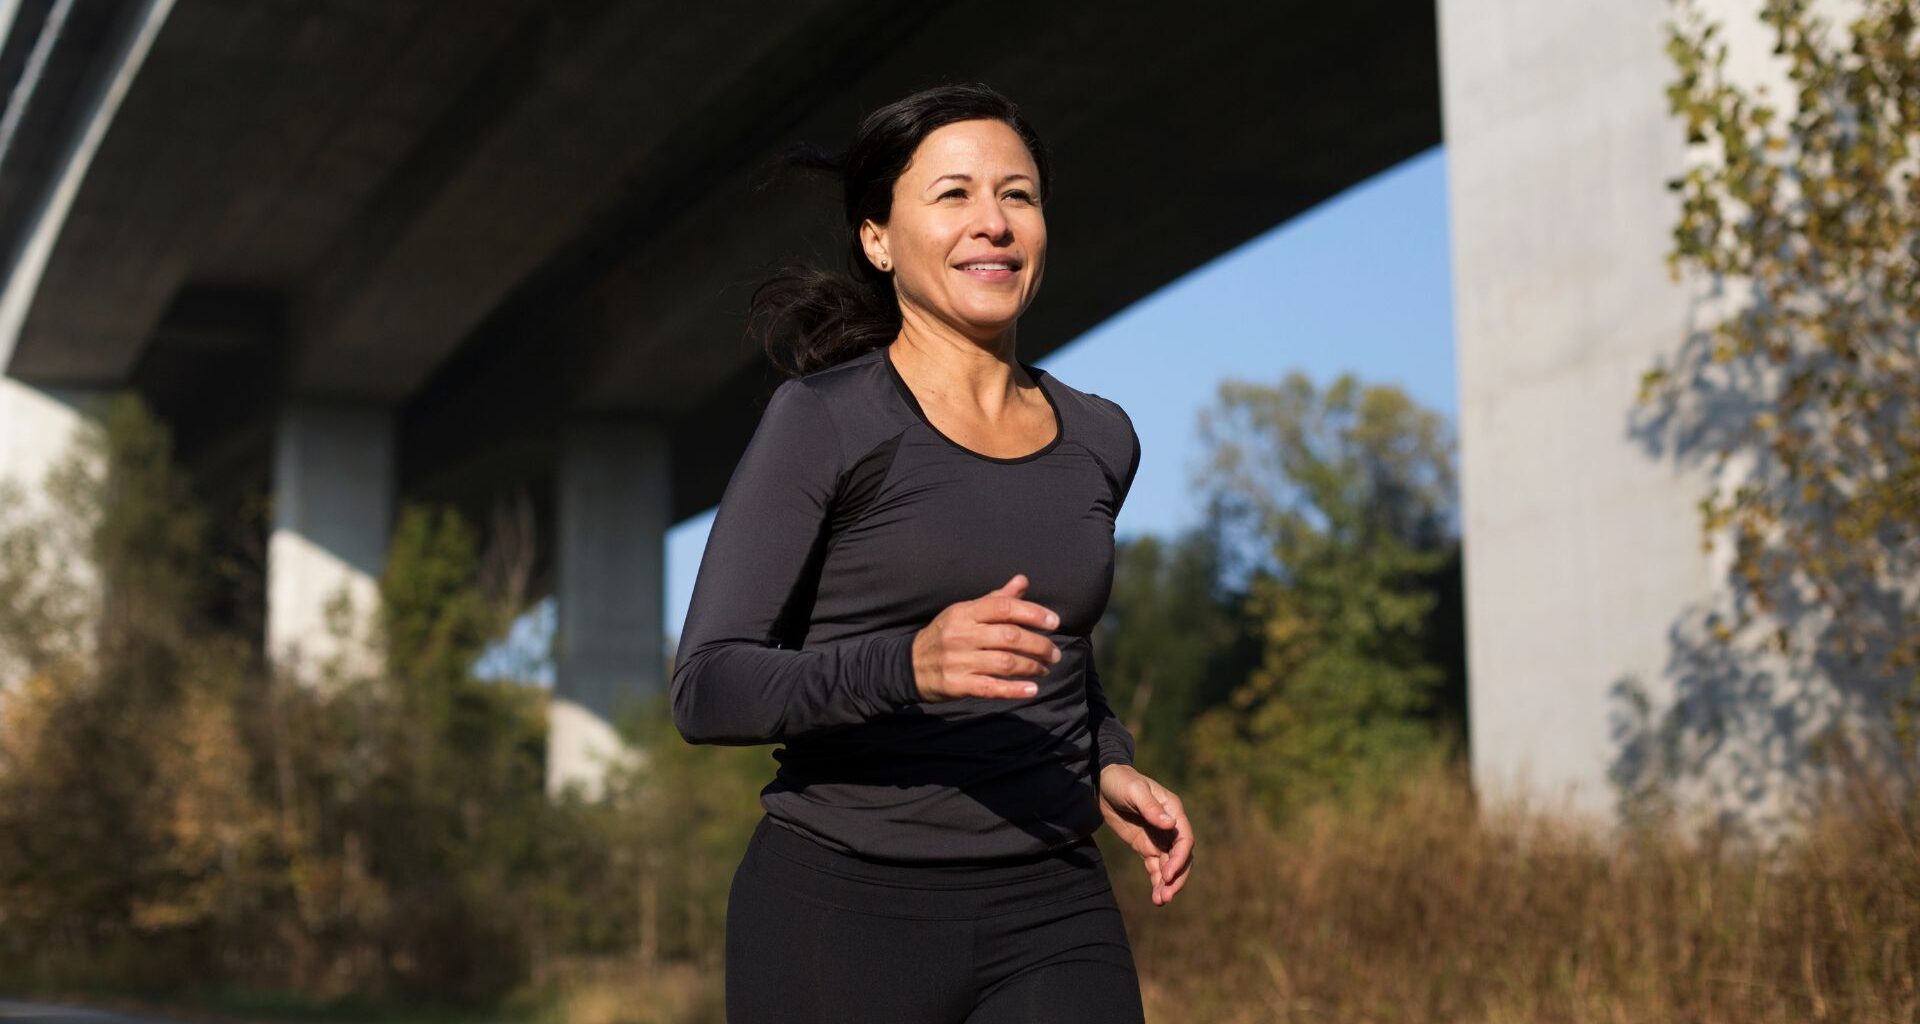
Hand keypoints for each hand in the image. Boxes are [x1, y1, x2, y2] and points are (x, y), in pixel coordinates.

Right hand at [910, 573, 1062, 702]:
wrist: (908, 665)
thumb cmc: (945, 635)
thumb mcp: (964, 612)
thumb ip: (996, 599)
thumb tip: (1023, 580)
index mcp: (965, 613)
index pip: (1004, 608)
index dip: (1033, 613)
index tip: (1054, 622)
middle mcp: (962, 635)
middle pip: (1010, 637)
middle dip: (1039, 645)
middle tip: (1055, 653)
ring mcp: (959, 661)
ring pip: (1005, 663)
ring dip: (1032, 667)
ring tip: (1045, 669)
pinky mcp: (957, 685)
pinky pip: (991, 688)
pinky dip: (1015, 690)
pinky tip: (1032, 690)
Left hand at [1097, 764, 1192, 906]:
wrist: (1103, 783)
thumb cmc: (1122, 781)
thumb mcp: (1135, 791)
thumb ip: (1151, 808)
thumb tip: (1171, 825)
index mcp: (1173, 811)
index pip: (1184, 839)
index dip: (1179, 859)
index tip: (1168, 874)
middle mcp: (1171, 827)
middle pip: (1182, 857)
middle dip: (1177, 877)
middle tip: (1167, 895)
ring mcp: (1159, 838)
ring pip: (1170, 866)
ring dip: (1168, 884)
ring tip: (1160, 901)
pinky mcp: (1147, 846)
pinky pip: (1156, 867)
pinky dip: (1157, 882)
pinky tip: (1156, 897)